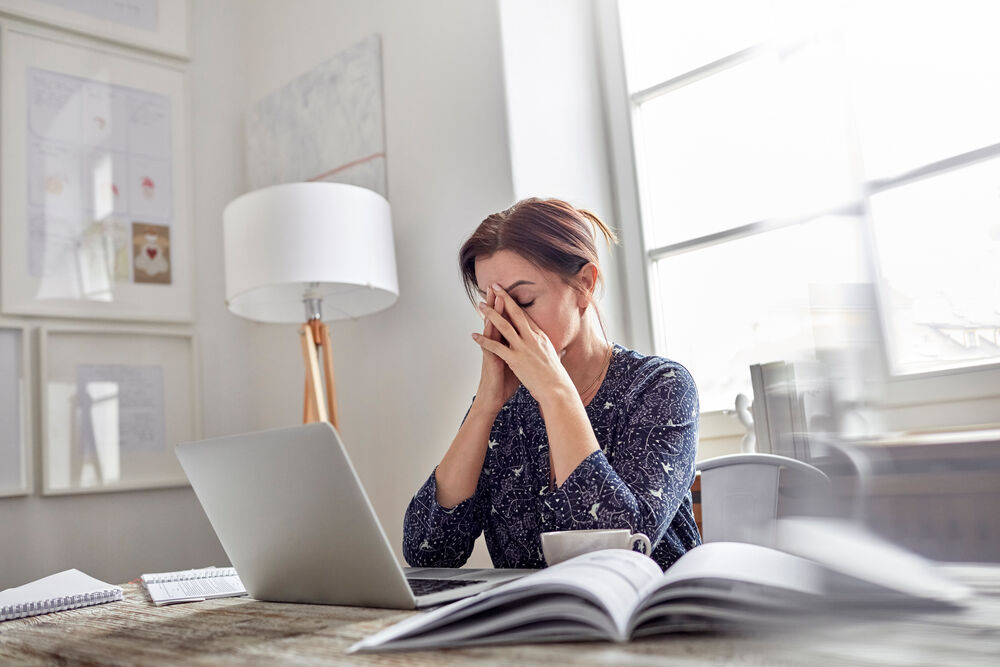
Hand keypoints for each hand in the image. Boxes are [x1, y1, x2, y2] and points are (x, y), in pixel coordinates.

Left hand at [472, 284, 574, 406]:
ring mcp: (524, 348)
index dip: (516, 304)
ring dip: (491, 314)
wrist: (557, 390)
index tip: (508, 294)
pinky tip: (474, 335)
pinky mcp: (516, 359)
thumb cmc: (556, 378)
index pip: (526, 316)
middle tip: (494, 286)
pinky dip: (484, 340)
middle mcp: (533, 338)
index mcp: (541, 337)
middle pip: (516, 313)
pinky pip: (496, 347)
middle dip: (504, 298)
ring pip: (504, 326)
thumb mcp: (555, 359)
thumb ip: (552, 352)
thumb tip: (559, 349)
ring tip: (481, 305)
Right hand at [472, 286, 519, 413]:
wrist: (493, 398)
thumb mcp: (518, 364)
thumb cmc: (505, 382)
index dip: (510, 307)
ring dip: (492, 312)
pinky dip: (486, 335)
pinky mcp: (489, 359)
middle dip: (499, 302)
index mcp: (508, 344)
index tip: (512, 293)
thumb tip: (537, 348)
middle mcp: (498, 344)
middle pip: (499, 319)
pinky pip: (487, 344)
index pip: (509, 321)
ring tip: (491, 297)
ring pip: (492, 328)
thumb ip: (524, 353)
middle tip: (497, 286)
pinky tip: (486, 324)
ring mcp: (492, 351)